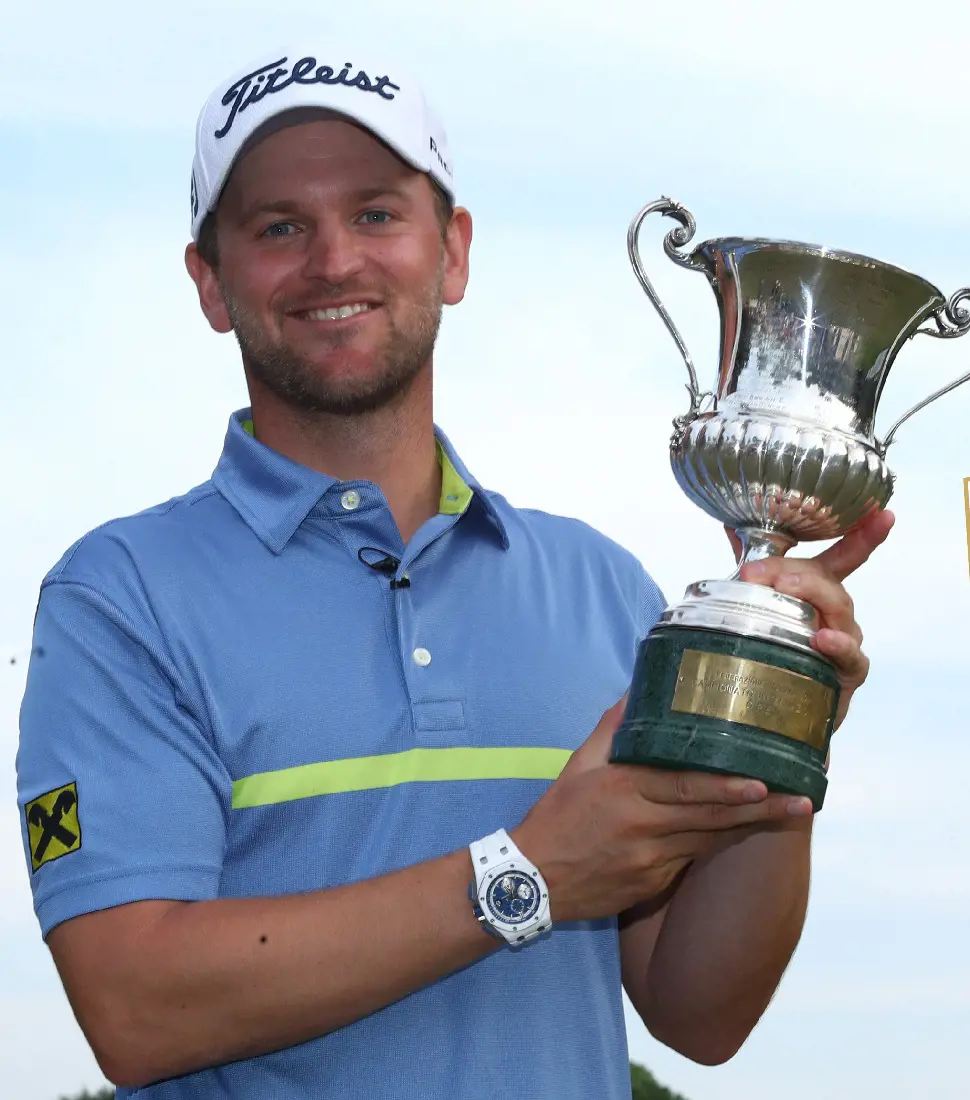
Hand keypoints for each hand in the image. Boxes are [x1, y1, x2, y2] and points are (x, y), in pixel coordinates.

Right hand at [512, 699, 811, 923]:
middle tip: (802, 800)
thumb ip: (612, 728)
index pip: (683, 787)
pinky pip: (693, 858)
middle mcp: (641, 826)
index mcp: (622, 791)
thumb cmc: (557, 816)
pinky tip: (751, 833)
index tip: (763, 781)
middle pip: (709, 817)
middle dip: (760, 809)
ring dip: (753, 826)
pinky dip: (722, 843)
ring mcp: (650, 860)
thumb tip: (640, 689)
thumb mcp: (578, 765)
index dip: (725, 787)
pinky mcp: (653, 882)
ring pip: (710, 840)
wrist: (532, 880)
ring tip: (794, 812)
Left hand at [726, 508, 893, 729]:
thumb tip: (729, 523)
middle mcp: (837, 612)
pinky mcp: (849, 672)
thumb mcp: (761, 602)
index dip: (864, 536)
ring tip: (784, 589)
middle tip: (757, 573)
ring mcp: (846, 640)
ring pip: (838, 609)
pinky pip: (849, 656)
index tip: (883, 514)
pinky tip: (821, 638)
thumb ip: (752, 566)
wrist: (777, 702)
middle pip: (827, 581)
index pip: (844, 558)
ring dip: (811, 594)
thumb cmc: (775, 647)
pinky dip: (837, 644)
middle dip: (793, 570)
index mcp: (820, 590)